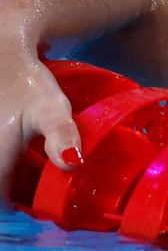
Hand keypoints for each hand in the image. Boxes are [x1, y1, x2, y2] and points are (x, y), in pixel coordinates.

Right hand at [0, 50, 81, 200]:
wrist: (2, 52)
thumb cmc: (27, 82)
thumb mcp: (51, 108)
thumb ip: (61, 136)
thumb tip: (72, 164)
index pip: (1, 203)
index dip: (21, 204)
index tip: (42, 195)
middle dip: (12, 189)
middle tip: (35, 178)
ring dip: (7, 175)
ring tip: (26, 161)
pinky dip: (4, 162)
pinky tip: (16, 148)